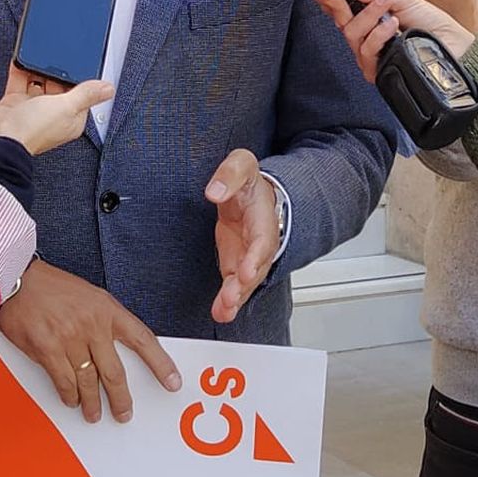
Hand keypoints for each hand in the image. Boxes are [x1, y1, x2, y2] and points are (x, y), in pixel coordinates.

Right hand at [0, 64, 113, 155]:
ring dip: (38, 68)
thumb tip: (108, 89)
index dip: (80, 79)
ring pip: (38, 82)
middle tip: (56, 54)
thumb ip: (86, 95)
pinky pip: (20, 81)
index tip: (80, 62)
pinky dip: (20, 69)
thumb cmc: (32, 131)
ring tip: (39, 53)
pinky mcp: (14, 104)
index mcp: (70, 119)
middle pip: (58, 86)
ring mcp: (31, 109)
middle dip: (56, 71)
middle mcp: (51, 114)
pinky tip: (22, 58)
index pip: (81, 94)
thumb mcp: (67, 107)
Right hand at [0, 260, 180, 423]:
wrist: (18, 278)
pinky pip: (64, 381)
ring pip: (89, 381)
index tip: (172, 382)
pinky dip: (69, 395)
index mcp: (107, 309)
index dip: (161, 364)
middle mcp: (92, 324)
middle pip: (115, 372)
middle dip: (121, 398)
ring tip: (94, 413)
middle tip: (124, 413)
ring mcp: (69, 337)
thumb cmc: (52, 287)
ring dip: (92, 402)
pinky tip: (72, 399)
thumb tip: (115, 351)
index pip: (143, 340)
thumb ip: (104, 321)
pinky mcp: (47, 348)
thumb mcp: (90, 296)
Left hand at [205, 149, 281, 323]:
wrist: (254, 193)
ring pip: (247, 281)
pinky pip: (235, 284)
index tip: (246, 271)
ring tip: (224, 311)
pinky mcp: (238, 264)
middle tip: (232, 297)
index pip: (262, 240)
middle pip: (257, 267)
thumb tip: (214, 191)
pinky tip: (221, 312)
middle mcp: (260, 241)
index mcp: (263, 217)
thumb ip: (229, 174)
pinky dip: (229, 300)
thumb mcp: (241, 165)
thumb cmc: (250, 182)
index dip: (256, 257)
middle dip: (245, 284)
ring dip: (237, 297)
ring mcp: (250, 255)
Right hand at [315, 0, 475, 86]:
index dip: (327, 0)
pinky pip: (367, 51)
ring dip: (369, 18)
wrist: (454, 46)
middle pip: (342, 23)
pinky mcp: (379, 71)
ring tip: (389, 10)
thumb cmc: (433, 25)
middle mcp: (367, 40)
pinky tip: (392, 26)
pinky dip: (378, 35)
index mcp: (370, 21)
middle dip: (347, 5)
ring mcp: (371, 57)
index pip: (340, 11)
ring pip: (352, 36)